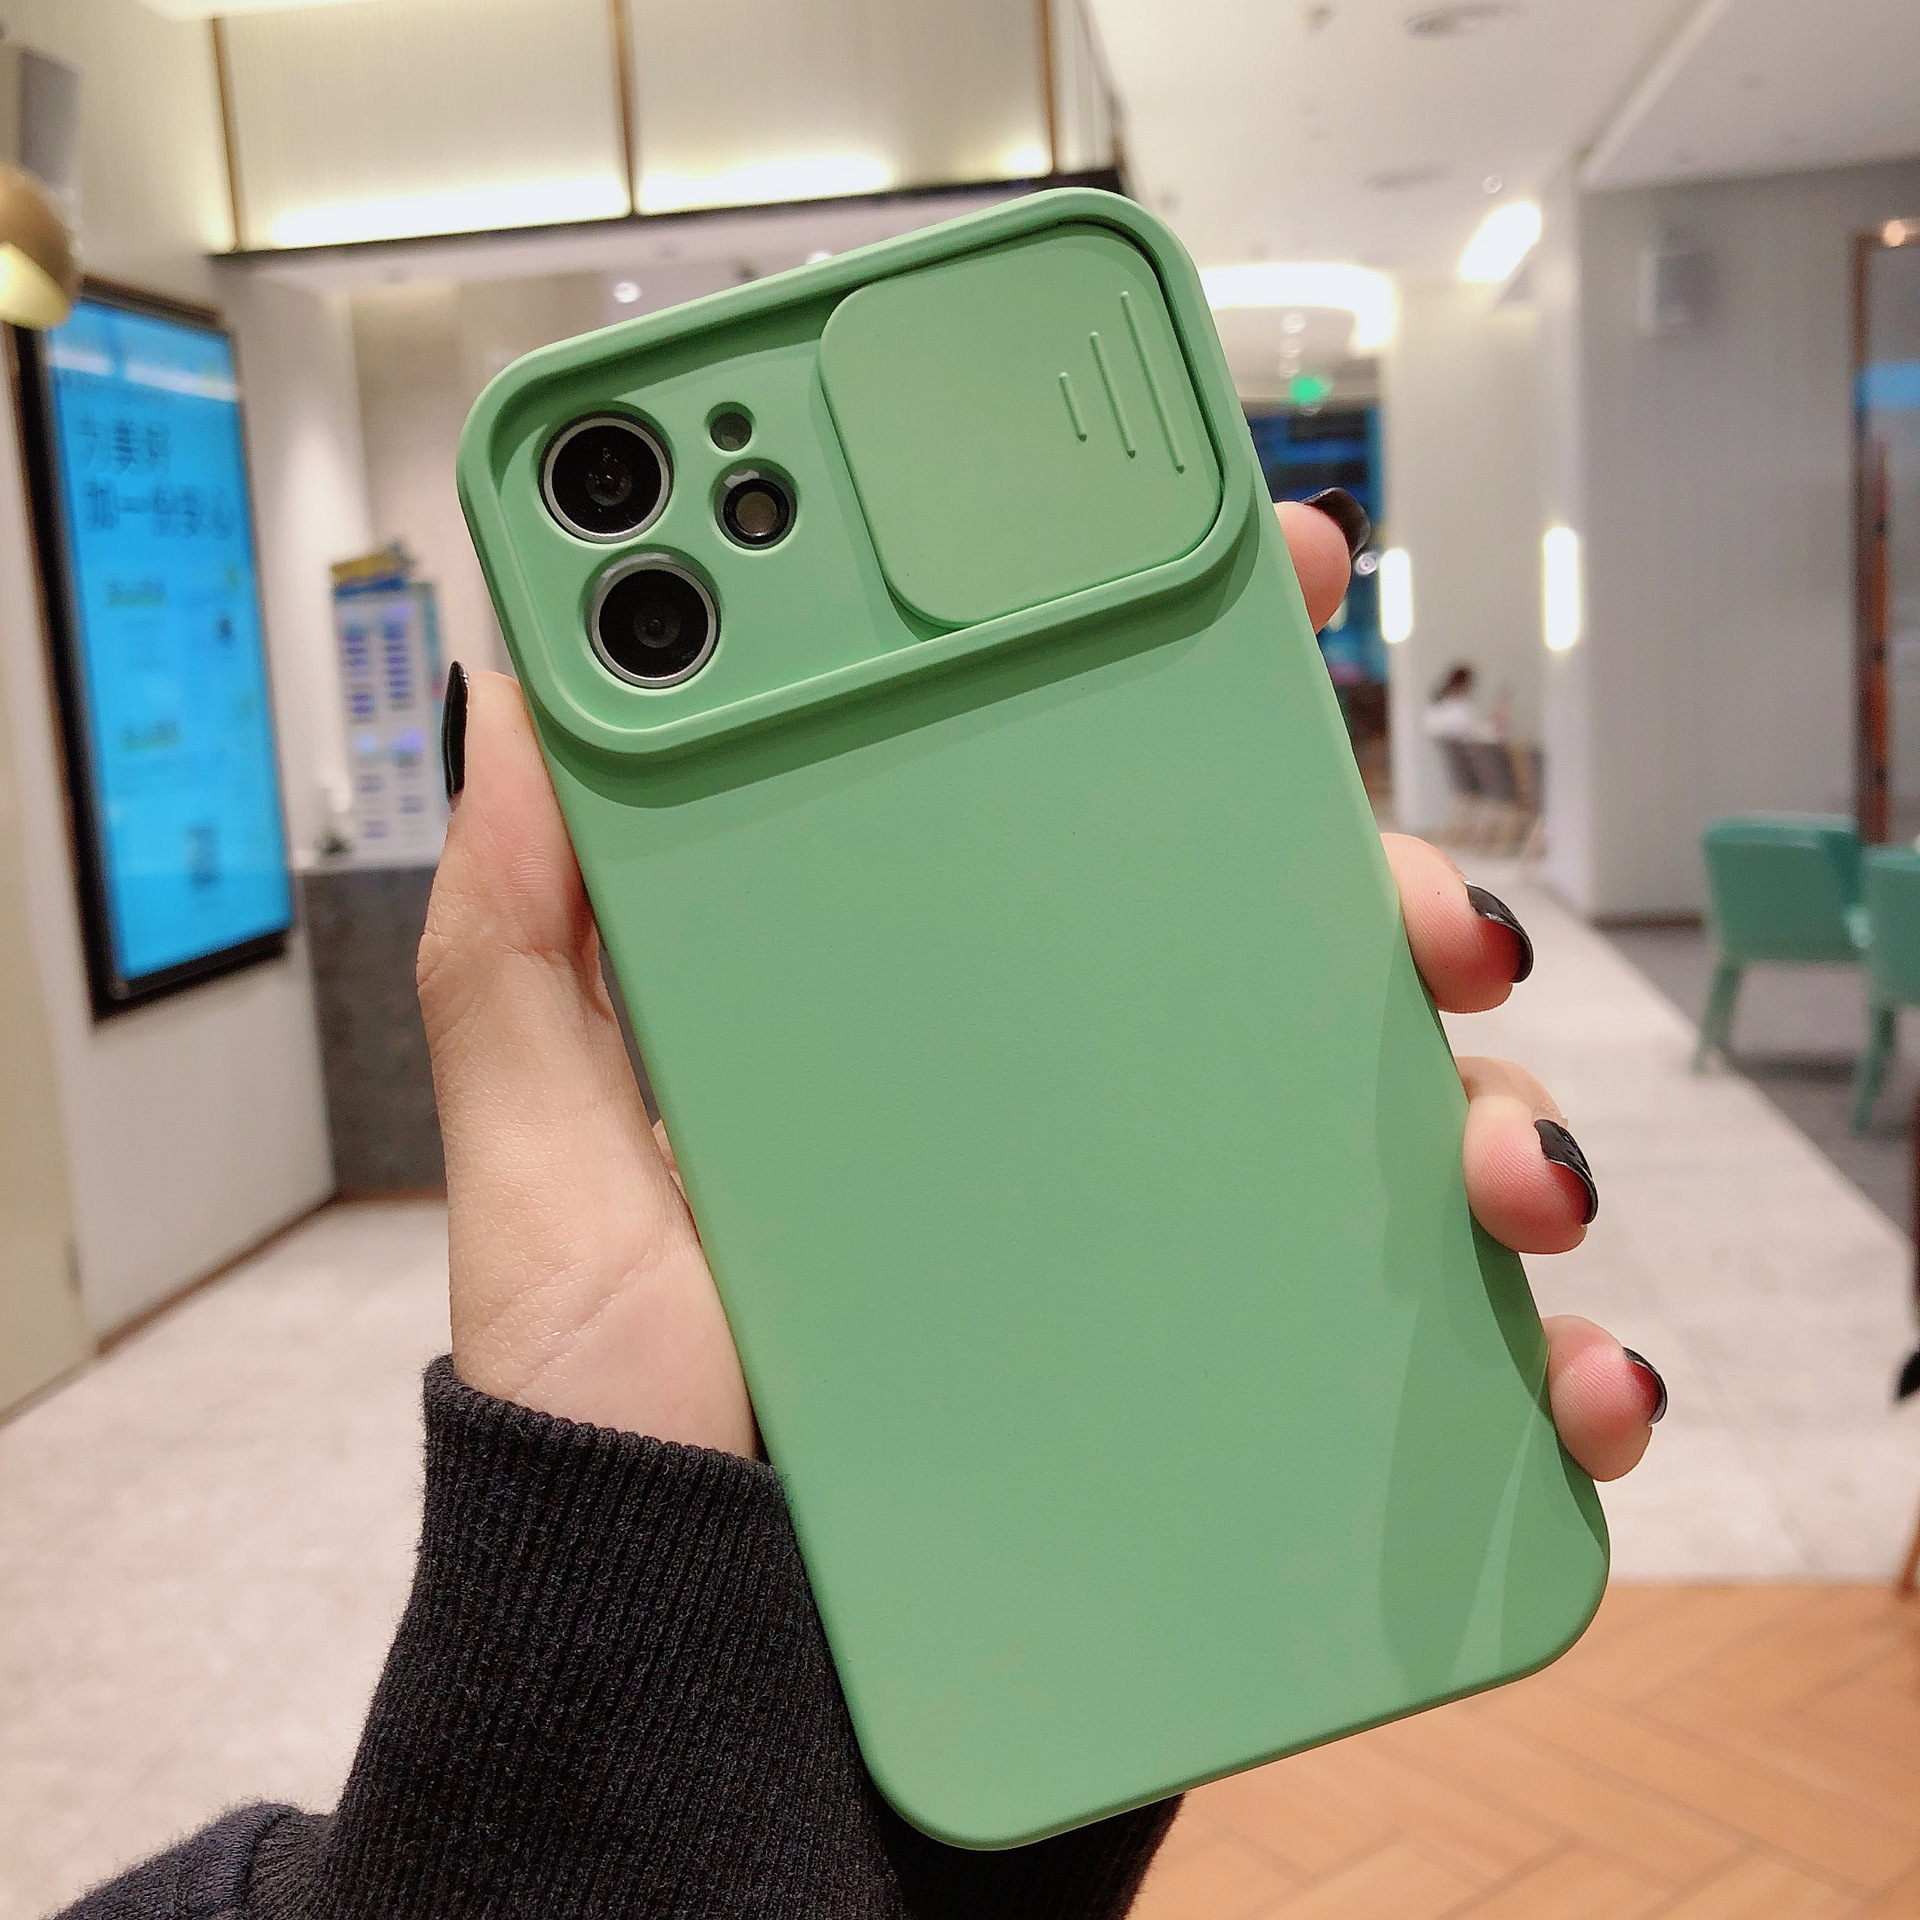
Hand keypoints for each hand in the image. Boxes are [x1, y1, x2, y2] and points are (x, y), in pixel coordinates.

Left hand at [417, 501, 1659, 1482]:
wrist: (714, 1679)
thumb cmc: (632, 1421)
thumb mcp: (547, 1166)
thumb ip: (525, 944)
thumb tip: (521, 699)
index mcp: (943, 1016)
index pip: (1080, 798)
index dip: (1181, 671)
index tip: (1265, 570)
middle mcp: (1080, 1109)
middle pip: (1278, 942)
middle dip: (1385, 887)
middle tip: (1412, 907)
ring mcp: (1176, 1249)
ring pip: (1397, 1125)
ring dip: (1497, 1114)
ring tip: (1500, 1169)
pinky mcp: (1242, 1399)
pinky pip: (1435, 1359)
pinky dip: (1535, 1355)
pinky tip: (1557, 1363)